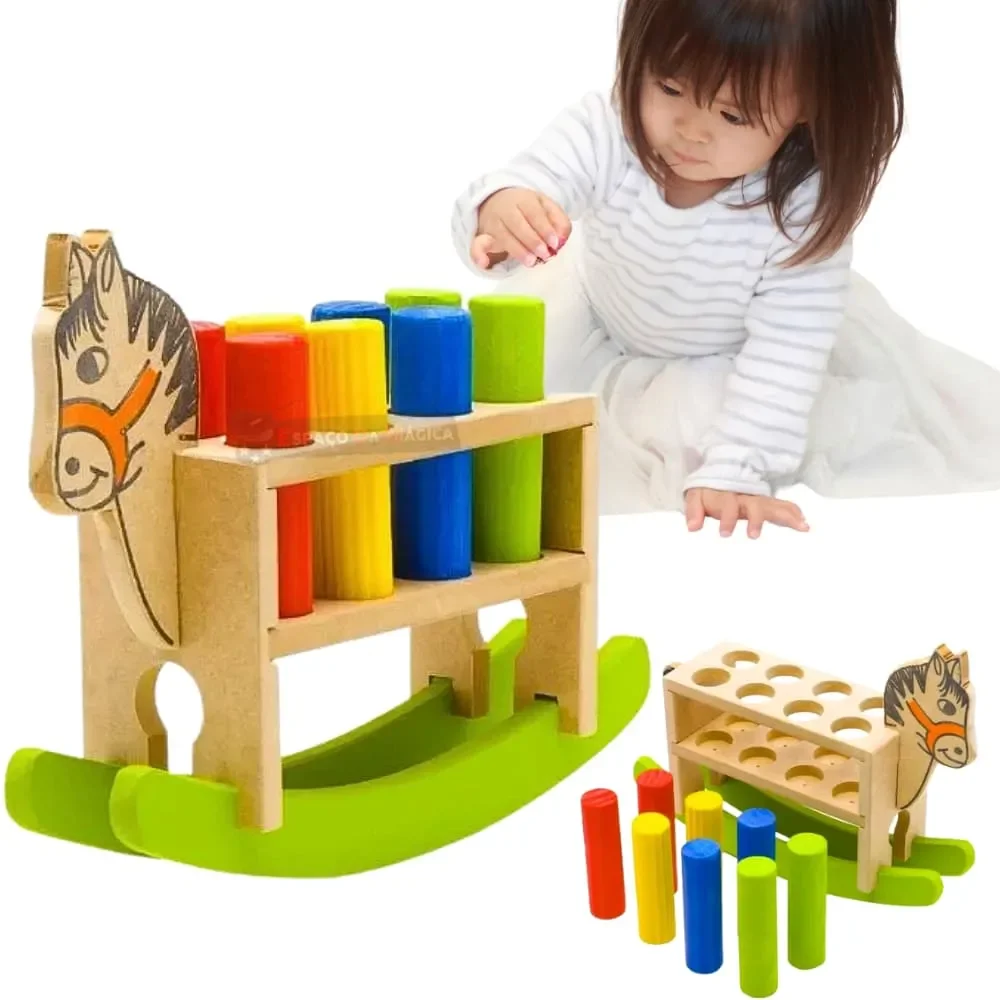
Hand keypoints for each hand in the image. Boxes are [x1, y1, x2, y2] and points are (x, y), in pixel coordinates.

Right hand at [472, 187, 571, 268]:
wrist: (498, 201)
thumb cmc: (528, 209)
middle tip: (544, 254)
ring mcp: (493, 223)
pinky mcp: (483, 237)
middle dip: (532, 240)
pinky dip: (477, 254)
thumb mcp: (547, 208)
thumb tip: (562, 238)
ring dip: (517, 250)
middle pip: (517, 224)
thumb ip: (559, 221)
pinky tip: (483, 263)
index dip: (544, 228)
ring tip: (531, 262)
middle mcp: (505, 209)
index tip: (554, 243)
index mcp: (523, 199)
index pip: (533, 212)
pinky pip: (476, 244)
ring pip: (503, 236)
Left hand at [685, 488, 808, 538]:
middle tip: (754, 536)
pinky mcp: (767, 503)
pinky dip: (793, 513)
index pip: (727, 505)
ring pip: (772, 506)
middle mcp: (745, 497)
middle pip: (754, 505)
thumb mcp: (696, 498)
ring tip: (800, 526)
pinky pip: (782, 506)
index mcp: (726, 496)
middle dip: (756, 520)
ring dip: (786, 515)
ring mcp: (758, 499)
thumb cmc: (708, 492)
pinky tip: (804, 524)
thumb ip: (693, 511)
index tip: (724, 533)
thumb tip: (692, 527)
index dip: (726, 518)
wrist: (720, 474)